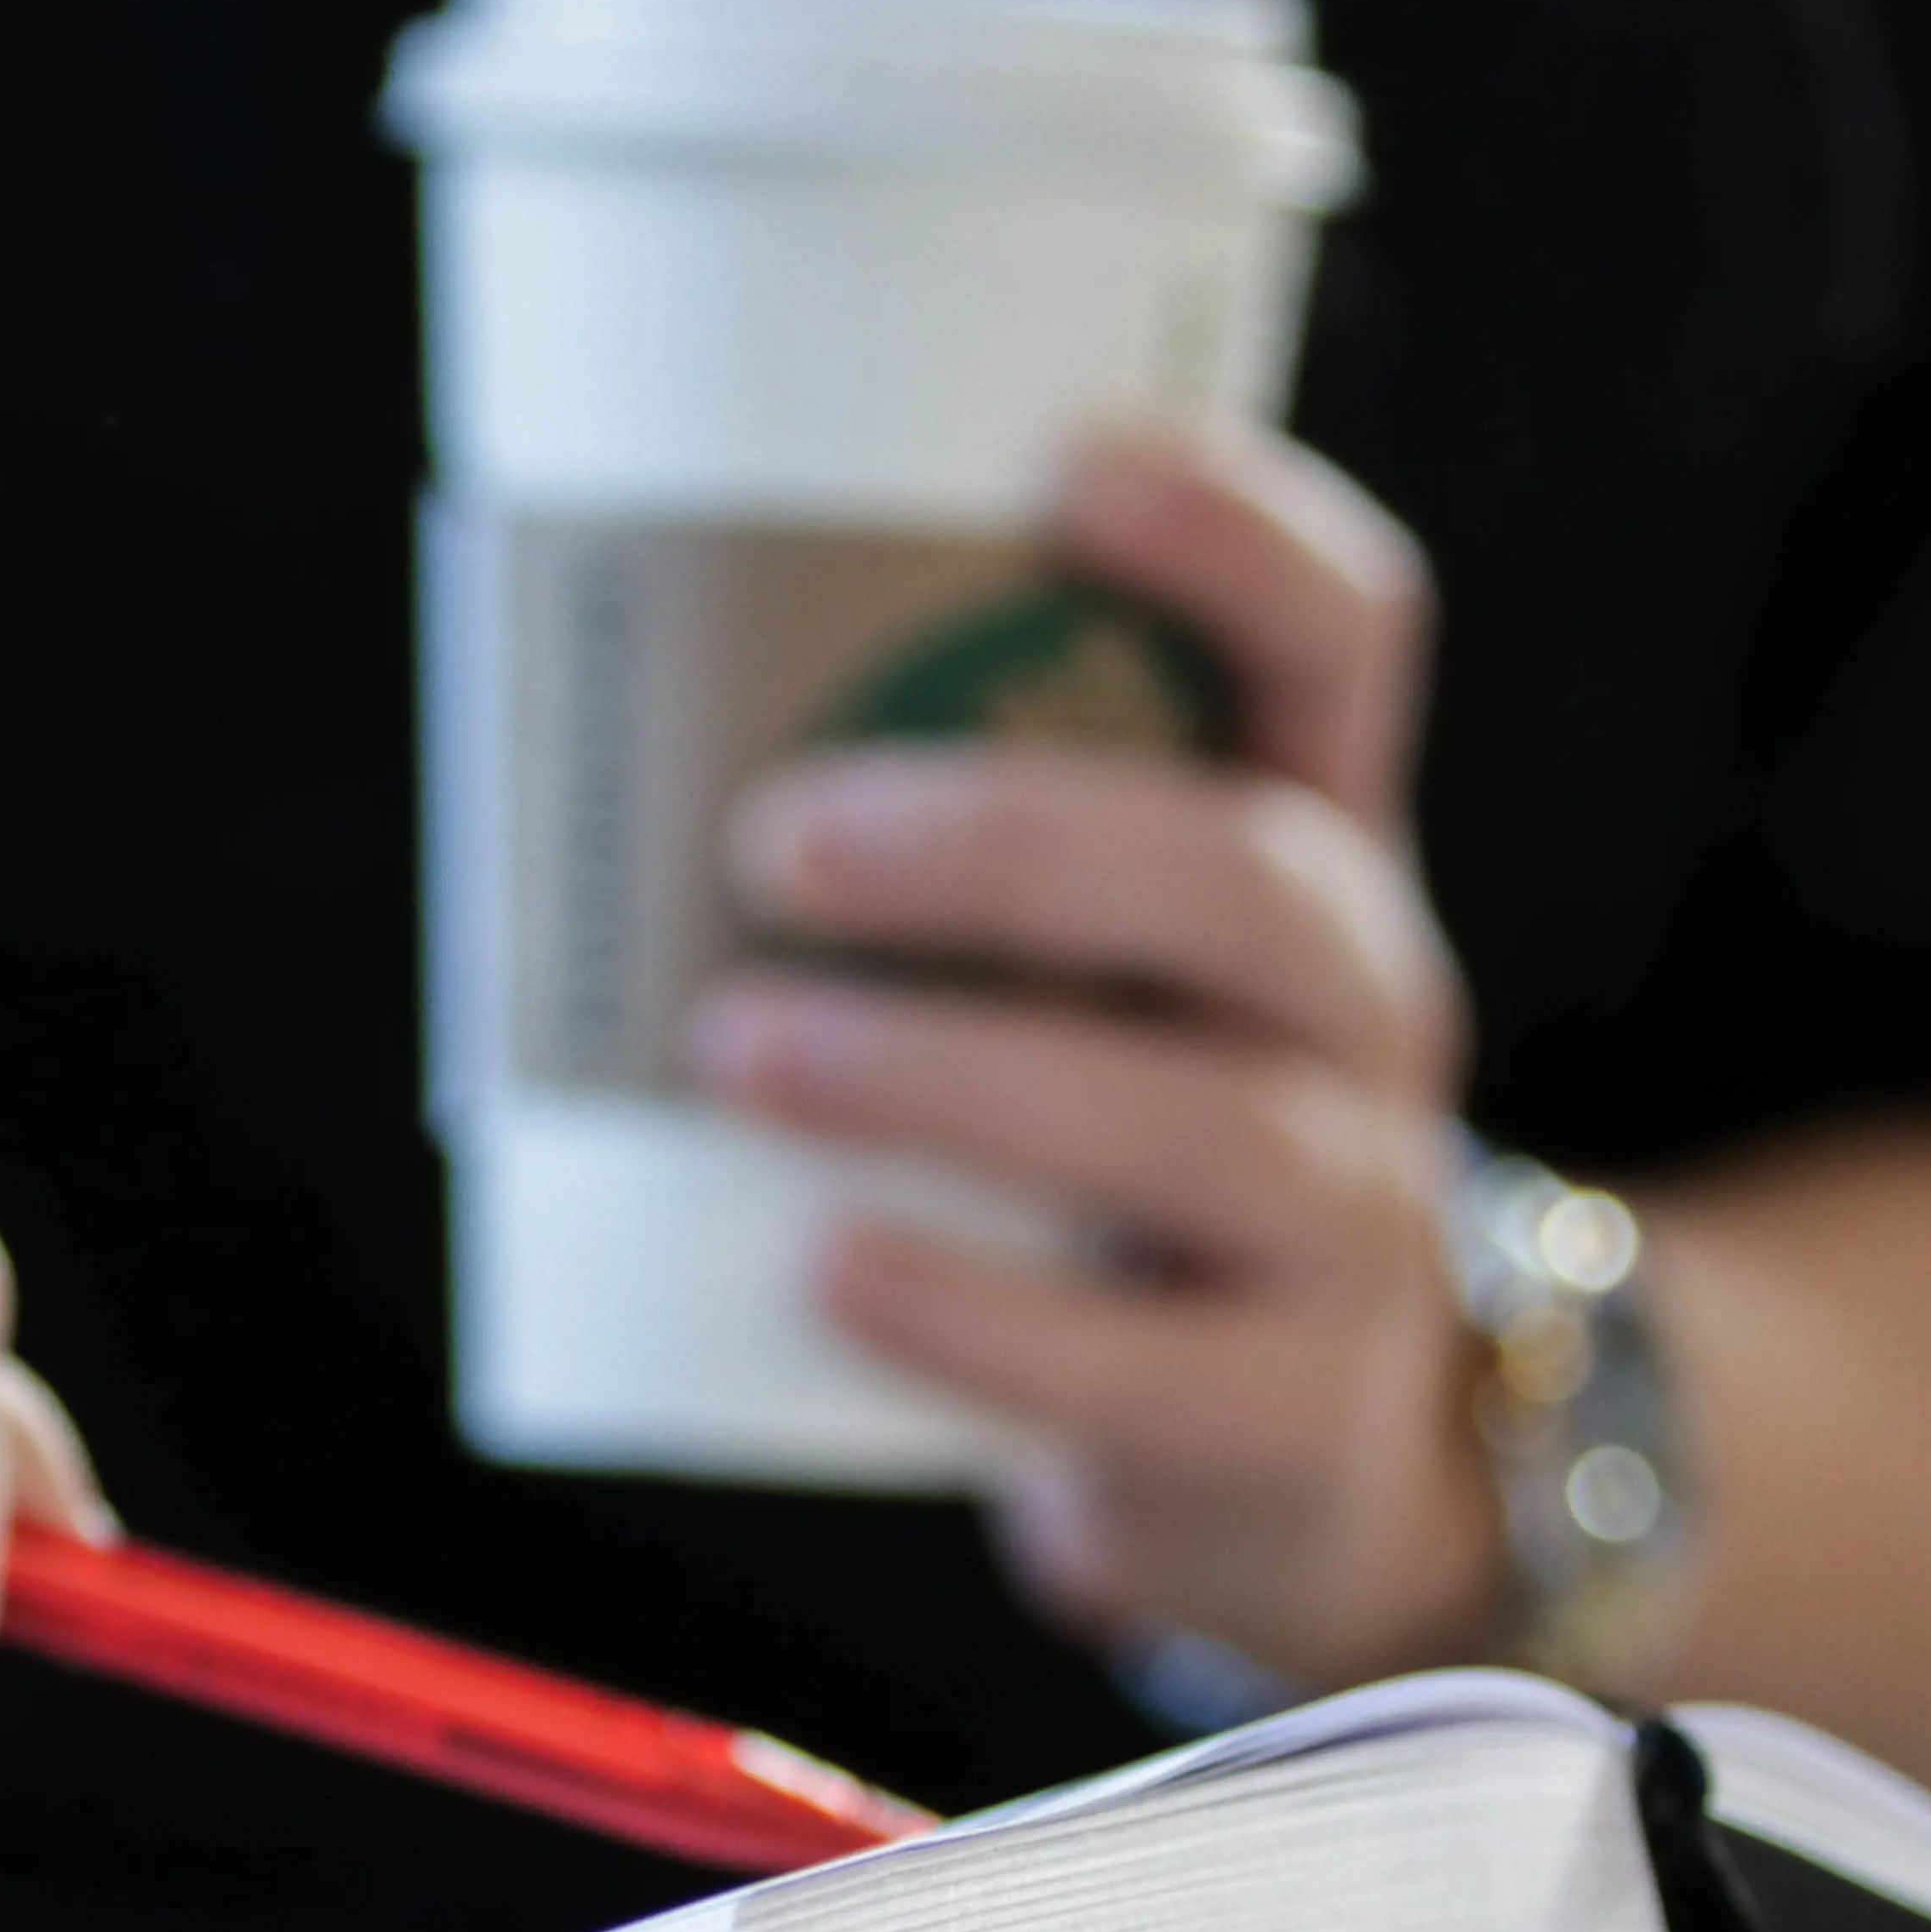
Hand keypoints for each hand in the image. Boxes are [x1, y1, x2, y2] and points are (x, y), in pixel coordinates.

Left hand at [690, 420, 1496, 1690]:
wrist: (1279, 1466)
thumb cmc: (1096, 1160)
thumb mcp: (1075, 985)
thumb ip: (925, 882)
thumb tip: (559, 753)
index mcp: (1314, 848)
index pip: (1346, 639)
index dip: (1237, 531)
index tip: (1063, 465)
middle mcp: (1371, 1010)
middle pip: (1258, 879)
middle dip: (1014, 841)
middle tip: (772, 840)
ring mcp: (1357, 1221)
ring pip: (1207, 1124)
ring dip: (951, 1073)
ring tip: (737, 1052)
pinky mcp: (1290, 1416)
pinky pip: (1146, 1366)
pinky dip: (973, 1317)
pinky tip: (829, 1270)